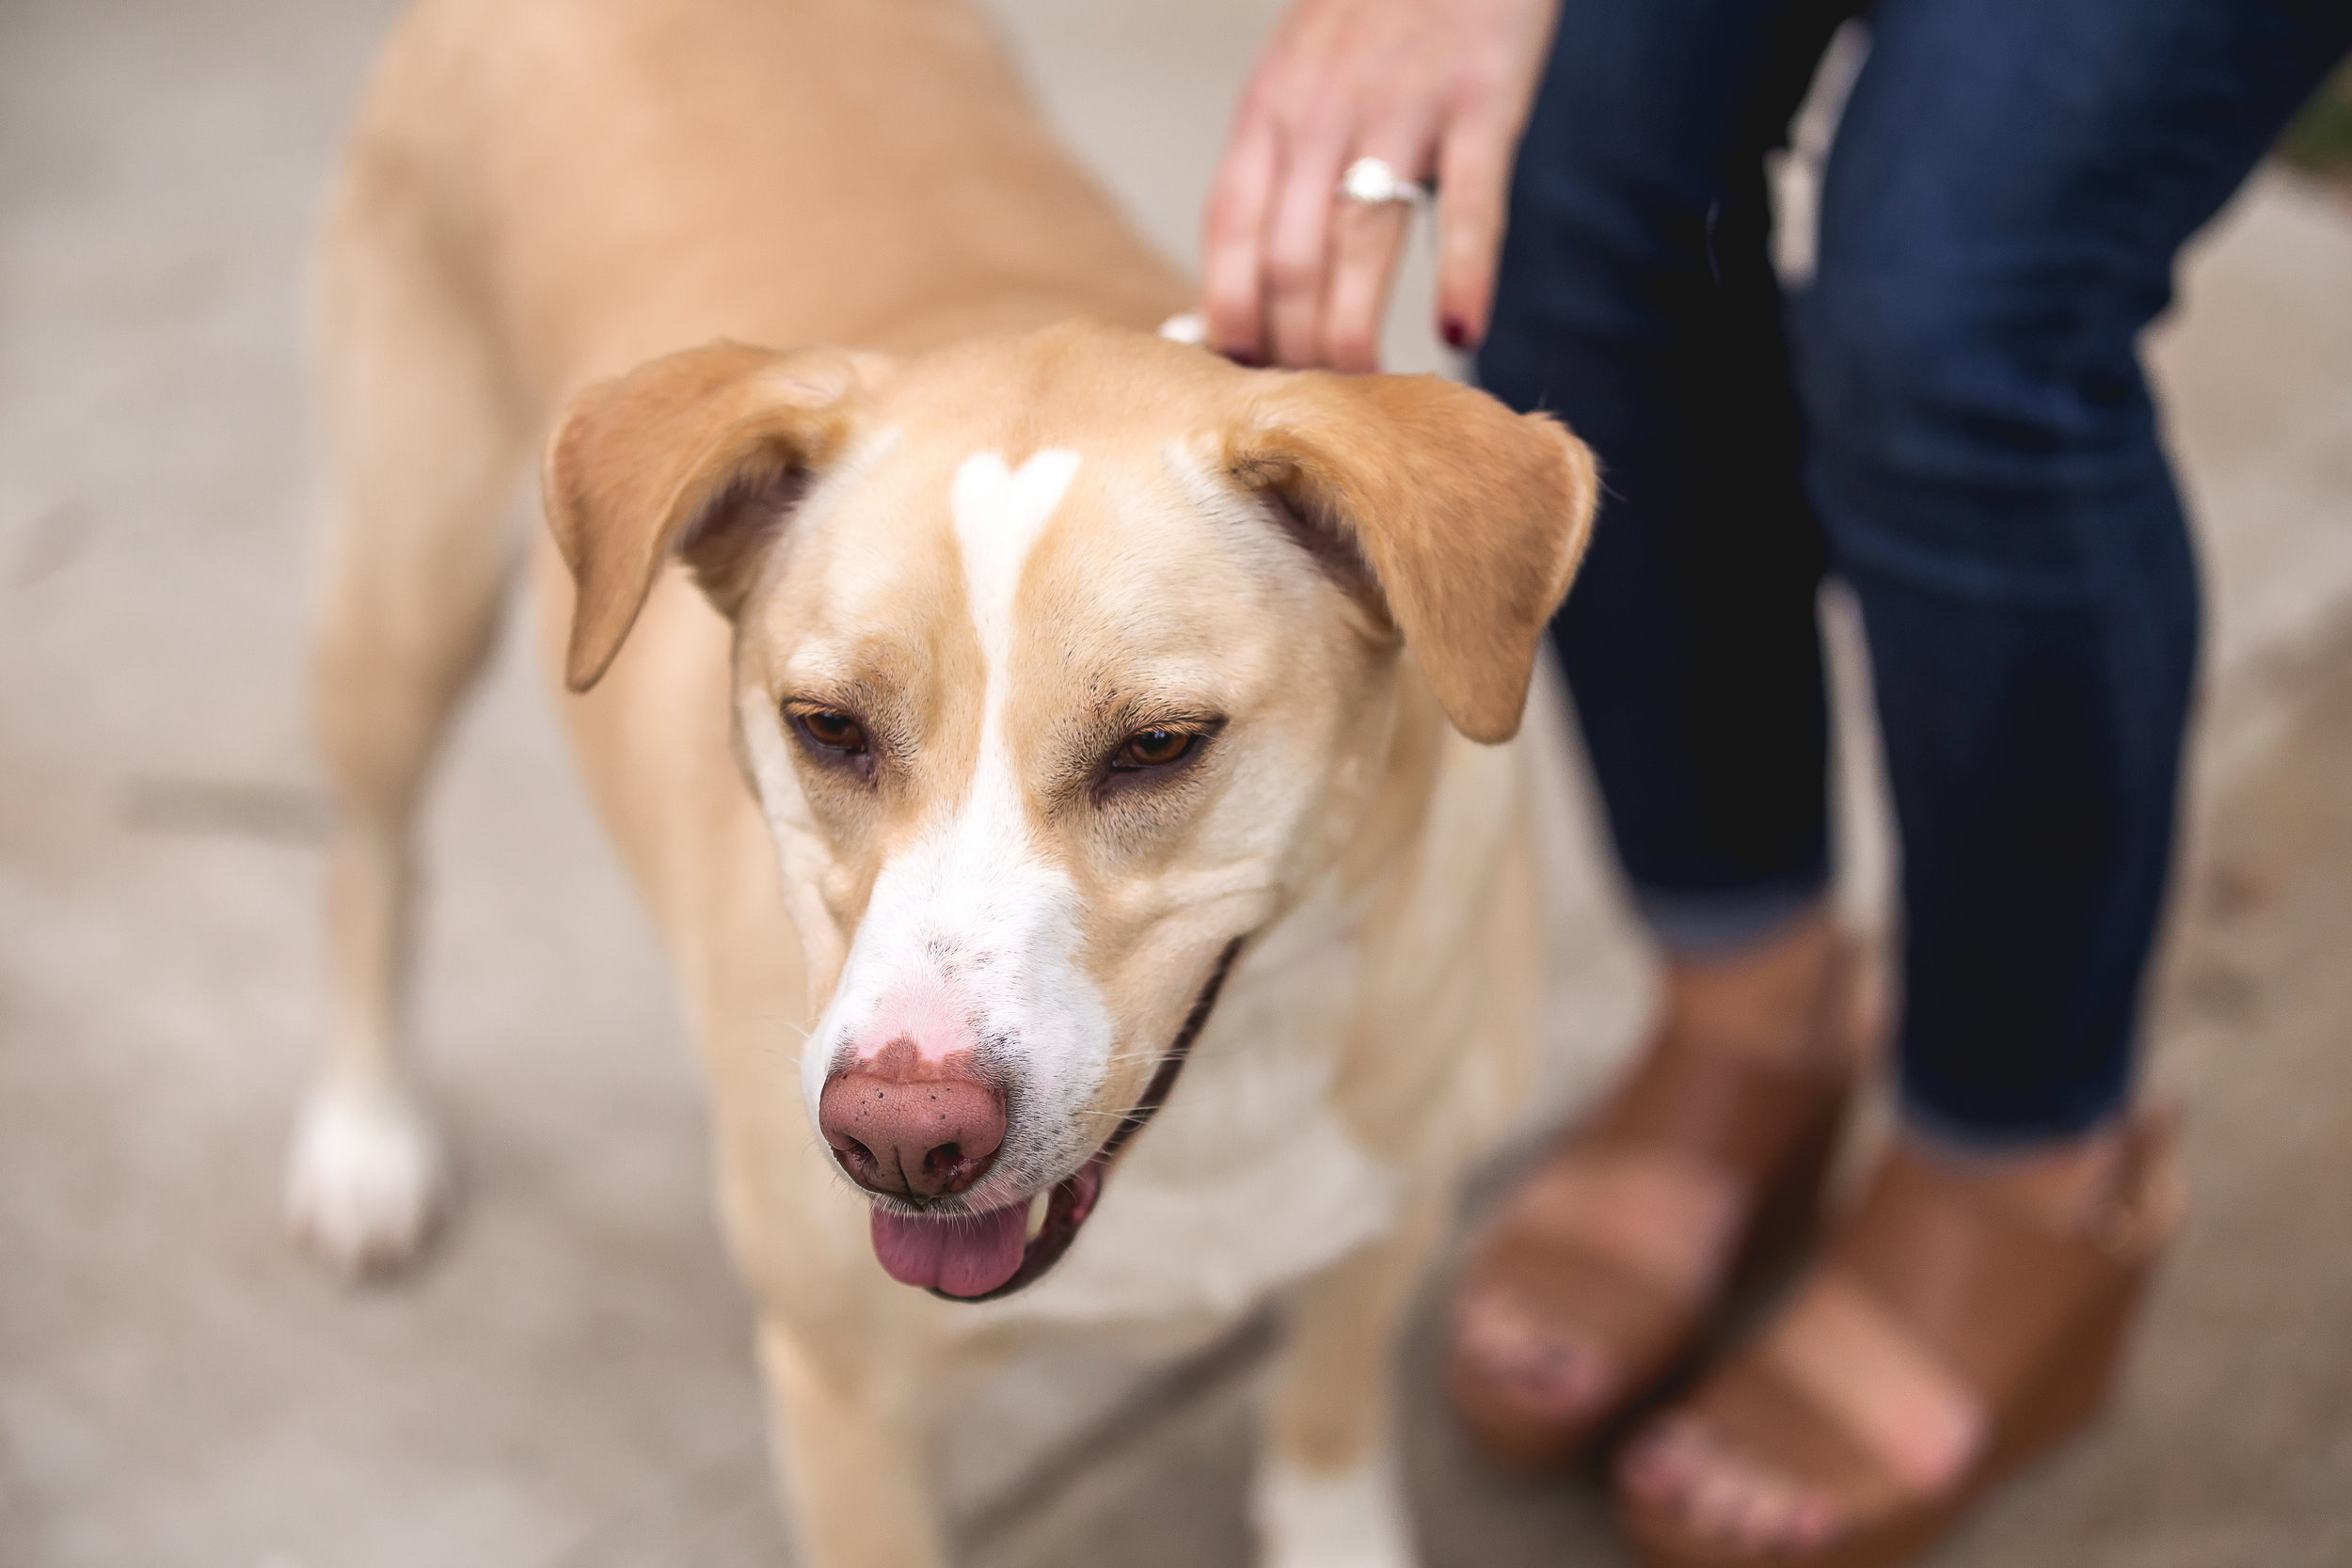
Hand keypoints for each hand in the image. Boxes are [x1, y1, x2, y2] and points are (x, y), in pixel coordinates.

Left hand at [1203, 0, 1558, 370]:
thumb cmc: (1378, 14)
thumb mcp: (1300, 74)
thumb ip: (1279, 167)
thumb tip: (1253, 289)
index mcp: (1269, 111)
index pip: (1230, 238)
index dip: (1231, 320)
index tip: (1245, 380)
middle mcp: (1322, 113)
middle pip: (1289, 262)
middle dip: (1295, 349)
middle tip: (1318, 404)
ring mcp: (1401, 107)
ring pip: (1360, 246)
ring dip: (1356, 334)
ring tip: (1367, 392)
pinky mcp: (1481, 100)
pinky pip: (1470, 205)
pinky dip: (1465, 275)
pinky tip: (1463, 332)